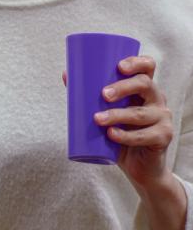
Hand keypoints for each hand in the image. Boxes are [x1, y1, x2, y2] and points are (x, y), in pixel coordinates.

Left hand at [93, 54, 172, 185]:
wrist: (140, 167)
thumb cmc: (121, 134)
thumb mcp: (107, 113)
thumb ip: (90, 96)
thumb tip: (66, 75)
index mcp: (145, 88)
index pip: (148, 67)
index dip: (136, 62)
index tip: (118, 66)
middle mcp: (157, 99)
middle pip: (145, 84)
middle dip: (123, 87)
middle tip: (103, 94)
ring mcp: (163, 118)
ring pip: (140, 113)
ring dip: (117, 115)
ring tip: (97, 119)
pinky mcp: (163, 137)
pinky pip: (144, 135)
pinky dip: (125, 136)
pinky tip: (112, 135)